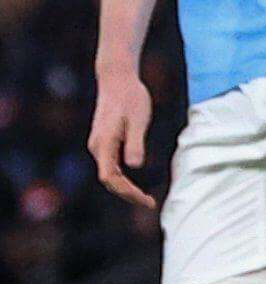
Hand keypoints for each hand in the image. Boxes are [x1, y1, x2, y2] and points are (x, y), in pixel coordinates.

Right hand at [90, 67, 155, 208]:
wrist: (116, 79)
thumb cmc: (130, 97)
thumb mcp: (138, 120)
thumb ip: (135, 142)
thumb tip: (135, 165)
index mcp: (104, 144)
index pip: (111, 178)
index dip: (127, 192)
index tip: (146, 200)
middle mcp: (97, 147)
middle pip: (109, 180)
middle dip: (128, 194)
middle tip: (150, 203)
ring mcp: (98, 144)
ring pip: (109, 174)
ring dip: (124, 188)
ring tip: (144, 198)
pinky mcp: (103, 141)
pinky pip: (110, 166)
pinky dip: (121, 178)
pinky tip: (134, 183)